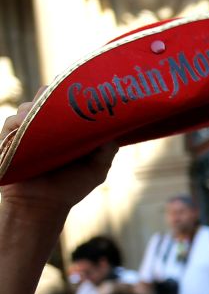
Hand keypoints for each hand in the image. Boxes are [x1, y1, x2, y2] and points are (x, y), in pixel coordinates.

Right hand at [1, 98, 117, 215]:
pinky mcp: (9, 140)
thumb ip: (107, 149)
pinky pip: (11, 123)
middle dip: (51, 95)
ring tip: (46, 113)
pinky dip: (19, 120)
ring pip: (27, 108)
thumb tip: (114, 130)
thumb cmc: (70, 187)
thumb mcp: (97, 168)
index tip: (80, 88)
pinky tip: (28, 122)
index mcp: (65, 130)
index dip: (70, 93)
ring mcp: (26, 132)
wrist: (43, 206)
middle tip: (61, 97)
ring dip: (36, 107)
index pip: (64, 103)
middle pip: (44, 99)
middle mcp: (44, 127)